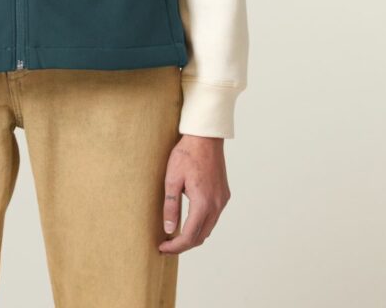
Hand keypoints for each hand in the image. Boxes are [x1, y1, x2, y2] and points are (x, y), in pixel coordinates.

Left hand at [158, 134, 230, 254]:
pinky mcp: (224, 195)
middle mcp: (216, 205)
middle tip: (166, 245)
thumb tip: (169, 230)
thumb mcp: (172, 179)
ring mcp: (222, 200)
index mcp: (203, 203)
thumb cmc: (186, 154)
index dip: (175, 247)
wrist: (205, 137)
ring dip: (193, 235)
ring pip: (208, 228)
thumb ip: (171, 206)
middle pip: (201, 236)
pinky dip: (201, 224)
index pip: (189, 236)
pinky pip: (213, 217)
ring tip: (175, 235)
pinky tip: (189, 220)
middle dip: (183, 245)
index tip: (162, 248)